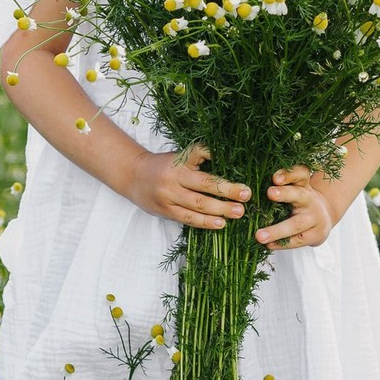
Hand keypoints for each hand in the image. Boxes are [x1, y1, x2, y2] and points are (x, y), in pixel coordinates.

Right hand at [122, 143, 250, 228]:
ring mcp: (168, 196)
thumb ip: (199, 159)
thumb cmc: (163, 165)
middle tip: (246, 195)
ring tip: (238, 212)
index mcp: (179, 161)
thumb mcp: (179, 156)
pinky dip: (205, 222)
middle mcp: (173, 178)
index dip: (215, 157)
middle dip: (227, 191)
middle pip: (203, 185)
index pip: (199, 155)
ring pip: (197, 204)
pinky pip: (188, 218)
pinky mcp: (166, 211)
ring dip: (220, 209)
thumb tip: (229, 161)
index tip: (233, 162)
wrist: (133, 176)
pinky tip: (220, 224)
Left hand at [255, 166, 334, 250]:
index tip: (274, 177)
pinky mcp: (315, 235)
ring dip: (277, 230)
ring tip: (259, 236)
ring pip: (296, 224)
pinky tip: (268, 245)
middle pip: (299, 194)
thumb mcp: (294, 189)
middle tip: (270, 193)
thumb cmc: (300, 202)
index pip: (300, 173)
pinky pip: (297, 241)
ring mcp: (314, 218)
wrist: (323, 218)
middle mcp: (309, 198)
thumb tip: (247, 191)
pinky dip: (281, 243)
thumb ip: (277, 187)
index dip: (288, 174)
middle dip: (284, 194)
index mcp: (303, 184)